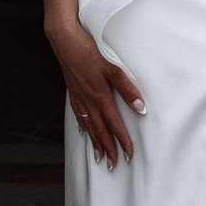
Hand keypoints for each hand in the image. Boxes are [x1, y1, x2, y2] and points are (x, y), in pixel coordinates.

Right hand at [50, 21, 143, 164]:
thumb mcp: (112, 68)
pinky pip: (79, 115)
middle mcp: (88, 101)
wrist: (65, 40)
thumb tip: (141, 109)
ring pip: (89, 126)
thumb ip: (127, 89)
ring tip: (99, 157)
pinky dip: (83, 127)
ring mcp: (79, 98)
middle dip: (108, 149)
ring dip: (95, 142)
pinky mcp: (73, 92)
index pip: (114, 125)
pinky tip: (84, 132)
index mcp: (100, 96)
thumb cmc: (89, 51)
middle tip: (113, 165)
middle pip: (100, 131)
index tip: (128, 155)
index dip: (122, 141)